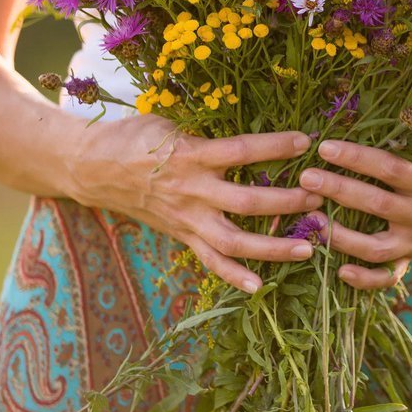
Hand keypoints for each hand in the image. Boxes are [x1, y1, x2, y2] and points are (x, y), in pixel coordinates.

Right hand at [64, 114, 322, 293]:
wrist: (89, 168)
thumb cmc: (134, 137)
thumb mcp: (170, 124)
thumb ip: (207, 131)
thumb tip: (248, 128)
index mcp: (190, 156)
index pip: (240, 151)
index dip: (274, 146)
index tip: (307, 141)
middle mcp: (191, 191)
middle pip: (246, 203)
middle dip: (287, 202)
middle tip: (321, 197)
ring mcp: (186, 218)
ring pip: (234, 241)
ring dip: (273, 248)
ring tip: (310, 248)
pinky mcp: (181, 235)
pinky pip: (210, 261)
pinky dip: (234, 276)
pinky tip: (260, 287)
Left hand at [297, 139, 411, 289]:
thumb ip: (407, 140)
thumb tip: (362, 115)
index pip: (391, 169)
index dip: (357, 158)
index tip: (325, 147)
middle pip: (377, 205)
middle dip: (339, 190)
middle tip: (306, 177)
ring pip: (376, 247)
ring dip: (340, 235)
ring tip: (308, 219)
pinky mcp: (411, 260)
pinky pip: (387, 276)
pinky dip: (364, 278)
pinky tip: (339, 271)